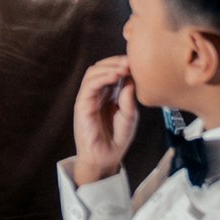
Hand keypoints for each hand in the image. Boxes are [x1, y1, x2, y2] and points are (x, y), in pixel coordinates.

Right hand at [70, 55, 141, 183]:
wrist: (106, 157)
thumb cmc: (117, 138)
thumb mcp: (130, 116)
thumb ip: (128, 99)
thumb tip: (130, 80)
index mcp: (109, 94)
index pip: (113, 71)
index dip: (123, 64)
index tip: (137, 62)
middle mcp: (97, 93)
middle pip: (101, 67)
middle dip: (116, 62)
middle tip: (130, 62)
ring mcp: (88, 97)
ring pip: (93, 72)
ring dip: (108, 67)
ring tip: (123, 68)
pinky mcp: (82, 104)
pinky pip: (89, 85)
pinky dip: (101, 77)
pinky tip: (114, 76)